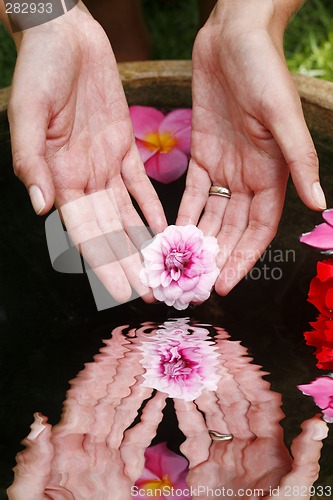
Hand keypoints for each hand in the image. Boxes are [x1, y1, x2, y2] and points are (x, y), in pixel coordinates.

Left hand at [7, 325, 165, 498]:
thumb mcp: (32, 499)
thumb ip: (34, 465)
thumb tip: (39, 423)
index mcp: (67, 446)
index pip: (86, 398)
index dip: (100, 371)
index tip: (114, 347)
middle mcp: (89, 445)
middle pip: (110, 398)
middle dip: (124, 370)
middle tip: (140, 346)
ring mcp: (107, 457)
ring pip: (126, 413)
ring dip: (139, 388)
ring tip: (152, 366)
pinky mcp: (123, 473)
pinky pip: (138, 439)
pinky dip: (150, 419)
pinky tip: (159, 401)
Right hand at [8, 2, 166, 302]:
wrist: (66, 35)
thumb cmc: (40, 69)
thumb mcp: (28, 112)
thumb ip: (31, 159)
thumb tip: (42, 207)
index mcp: (60, 177)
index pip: (85, 232)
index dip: (102, 264)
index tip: (120, 293)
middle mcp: (83, 178)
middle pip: (110, 231)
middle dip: (129, 262)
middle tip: (152, 291)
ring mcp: (104, 164)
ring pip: (127, 214)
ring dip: (143, 241)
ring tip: (164, 267)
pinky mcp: (122, 146)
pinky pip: (140, 184)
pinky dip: (152, 205)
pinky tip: (165, 227)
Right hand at [174, 333, 327, 497]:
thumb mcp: (293, 489)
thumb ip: (304, 457)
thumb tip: (318, 424)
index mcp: (269, 443)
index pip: (257, 399)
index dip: (246, 374)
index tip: (234, 352)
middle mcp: (245, 441)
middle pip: (230, 400)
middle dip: (219, 374)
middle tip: (206, 350)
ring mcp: (222, 451)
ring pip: (210, 412)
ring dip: (200, 389)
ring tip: (189, 366)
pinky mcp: (202, 465)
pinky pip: (192, 433)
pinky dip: (184, 414)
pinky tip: (176, 395)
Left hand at [177, 0, 325, 294]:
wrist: (233, 38)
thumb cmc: (264, 71)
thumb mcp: (283, 116)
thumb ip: (298, 159)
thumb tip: (319, 203)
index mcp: (272, 175)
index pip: (258, 229)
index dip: (243, 258)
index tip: (224, 284)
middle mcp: (248, 177)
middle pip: (231, 229)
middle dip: (216, 258)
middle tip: (195, 286)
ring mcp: (224, 168)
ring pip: (210, 215)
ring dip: (197, 242)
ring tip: (178, 269)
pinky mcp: (201, 154)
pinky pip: (190, 192)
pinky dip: (182, 214)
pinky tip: (169, 235)